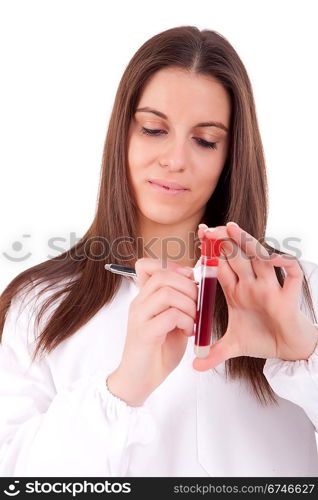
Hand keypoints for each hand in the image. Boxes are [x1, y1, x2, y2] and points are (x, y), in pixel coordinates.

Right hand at [107, 258, 197, 405]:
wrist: (139, 381)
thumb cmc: (158, 351)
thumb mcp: (171, 321)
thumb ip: (178, 303)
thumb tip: (194, 284)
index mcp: (143, 298)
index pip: (146, 265)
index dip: (171, 266)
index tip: (188, 280)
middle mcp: (138, 304)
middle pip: (163, 276)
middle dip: (188, 287)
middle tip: (196, 305)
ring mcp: (139, 317)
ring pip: (167, 293)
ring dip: (189, 305)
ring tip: (192, 321)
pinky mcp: (144, 333)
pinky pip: (170, 315)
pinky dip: (186, 321)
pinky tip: (187, 332)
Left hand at [193, 222, 317, 370]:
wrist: (289, 350)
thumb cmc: (264, 339)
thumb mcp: (234, 346)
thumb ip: (214, 352)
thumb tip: (194, 366)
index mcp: (237, 291)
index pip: (221, 266)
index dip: (210, 251)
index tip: (198, 236)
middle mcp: (252, 284)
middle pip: (237, 256)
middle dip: (223, 241)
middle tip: (208, 229)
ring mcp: (270, 288)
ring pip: (260, 258)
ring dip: (248, 243)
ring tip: (232, 229)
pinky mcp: (289, 297)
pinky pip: (291, 275)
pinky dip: (285, 264)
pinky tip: (273, 258)